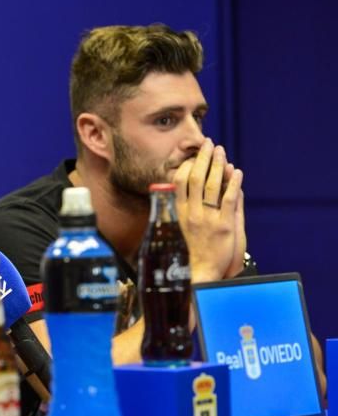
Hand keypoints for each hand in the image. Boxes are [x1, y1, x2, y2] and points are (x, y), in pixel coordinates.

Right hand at [172, 139, 242, 282]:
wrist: (203, 272)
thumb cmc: (196, 250)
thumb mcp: (187, 226)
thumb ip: (192, 206)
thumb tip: (193, 189)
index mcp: (181, 212)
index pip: (180, 182)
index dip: (188, 165)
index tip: (195, 154)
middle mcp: (192, 213)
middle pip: (195, 178)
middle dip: (203, 158)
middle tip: (208, 144)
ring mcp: (208, 218)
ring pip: (212, 185)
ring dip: (218, 165)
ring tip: (222, 151)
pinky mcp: (224, 225)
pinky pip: (229, 199)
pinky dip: (233, 184)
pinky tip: (237, 172)